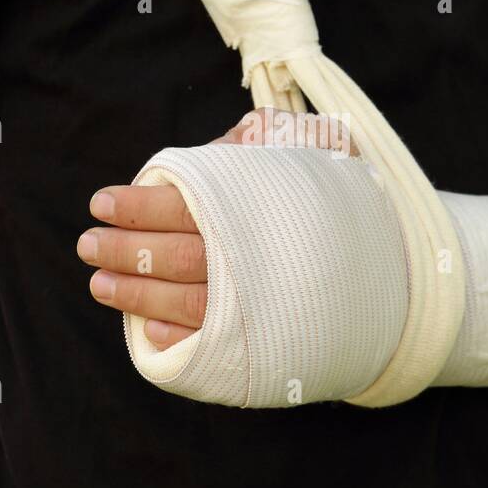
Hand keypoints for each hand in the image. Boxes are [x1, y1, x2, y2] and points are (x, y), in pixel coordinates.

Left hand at [77, 108, 357, 349]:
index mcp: (255, 206)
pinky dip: (177, 337)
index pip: (182, 204)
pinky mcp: (269, 337)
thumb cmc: (342, 202)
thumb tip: (228, 143)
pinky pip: (215, 344)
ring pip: (186, 302)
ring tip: (99, 283)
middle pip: (175, 255)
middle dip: (124, 250)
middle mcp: (255, 256)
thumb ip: (260, 147)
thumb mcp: (307, 156)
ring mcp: (261, 302)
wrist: (400, 267)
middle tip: (86, 244)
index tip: (102, 203)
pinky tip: (146, 329)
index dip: (137, 205)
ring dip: (135, 293)